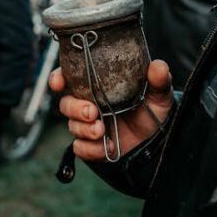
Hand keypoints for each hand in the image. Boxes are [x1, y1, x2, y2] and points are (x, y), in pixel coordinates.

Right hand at [49, 59, 173, 160]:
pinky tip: (108, 147)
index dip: (57, 78)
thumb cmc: (152, 111)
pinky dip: (91, 149)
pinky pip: (80, 148)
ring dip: (84, 129)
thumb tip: (158, 67)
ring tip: (102, 130)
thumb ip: (158, 81)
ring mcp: (88, 126)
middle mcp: (87, 104)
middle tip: (92, 112)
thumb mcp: (158, 94)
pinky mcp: (92, 147)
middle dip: (75, 108)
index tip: (59, 83)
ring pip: (72, 126)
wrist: (158, 142)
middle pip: (65, 104)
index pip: (67, 78)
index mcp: (95, 86)